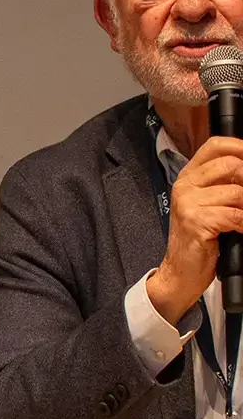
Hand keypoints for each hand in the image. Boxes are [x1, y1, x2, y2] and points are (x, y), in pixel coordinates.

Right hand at [147, 135, 242, 322]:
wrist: (180, 272)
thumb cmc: (201, 239)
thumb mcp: (210, 205)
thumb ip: (225, 185)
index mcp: (188, 177)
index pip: (216, 146)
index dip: (241, 147)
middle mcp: (185, 185)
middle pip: (232, 165)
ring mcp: (187, 203)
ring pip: (238, 192)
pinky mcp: (195, 221)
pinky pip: (235, 215)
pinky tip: (241, 231)